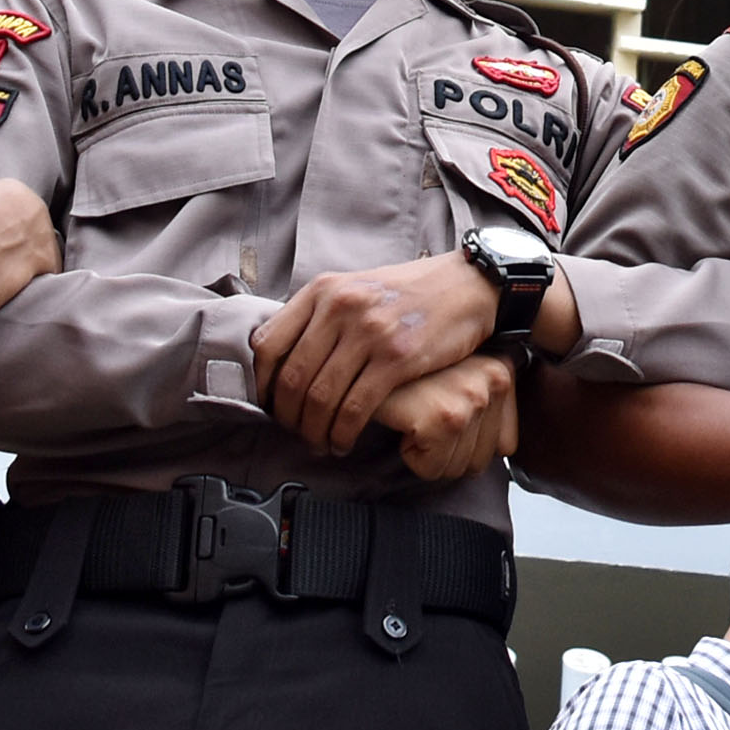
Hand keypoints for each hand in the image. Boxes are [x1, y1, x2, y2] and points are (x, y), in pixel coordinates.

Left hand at [253, 254, 498, 454]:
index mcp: (324, 290)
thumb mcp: (357, 288)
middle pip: (293, 378)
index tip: (269, 404)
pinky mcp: (397, 358)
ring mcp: (369, 332)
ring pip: (321, 397)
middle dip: (288, 417)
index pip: (268, 343)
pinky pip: (355, 407)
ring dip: (315, 431)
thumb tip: (284, 355)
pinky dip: (343, 433)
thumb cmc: (411, 292)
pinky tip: (345, 441)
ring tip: (320, 443)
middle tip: (295, 433)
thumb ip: (321, 315)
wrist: (467, 285)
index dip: (262, 383)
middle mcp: (341, 307)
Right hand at [382, 353, 519, 481]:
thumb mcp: (459, 378)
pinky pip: (431, 469)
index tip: (443, 415)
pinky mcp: (445, 417)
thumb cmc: (407, 371)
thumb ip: (486, 407)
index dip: (465, 442)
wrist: (361, 355)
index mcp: (502, 370)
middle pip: (479, 462)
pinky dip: (409, 455)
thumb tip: (501, 450)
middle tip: (425, 414)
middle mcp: (494, 380)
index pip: (505, 447)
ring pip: (455, 469)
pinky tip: (405, 418)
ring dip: (427, 451)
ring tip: (415, 413)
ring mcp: (472, 397)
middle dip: (445, 450)